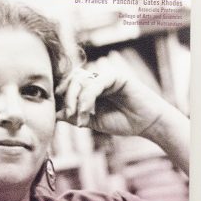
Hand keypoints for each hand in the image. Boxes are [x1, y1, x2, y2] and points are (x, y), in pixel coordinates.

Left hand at [57, 55, 178, 139]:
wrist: (147, 124)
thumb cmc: (124, 122)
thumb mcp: (93, 121)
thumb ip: (75, 115)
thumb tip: (53, 114)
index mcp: (91, 87)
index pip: (68, 85)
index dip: (60, 96)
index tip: (57, 113)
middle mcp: (96, 78)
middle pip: (71, 80)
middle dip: (66, 98)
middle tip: (67, 116)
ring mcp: (105, 76)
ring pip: (80, 80)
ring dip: (75, 99)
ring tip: (78, 117)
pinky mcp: (115, 76)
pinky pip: (94, 84)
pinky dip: (86, 99)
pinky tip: (86, 113)